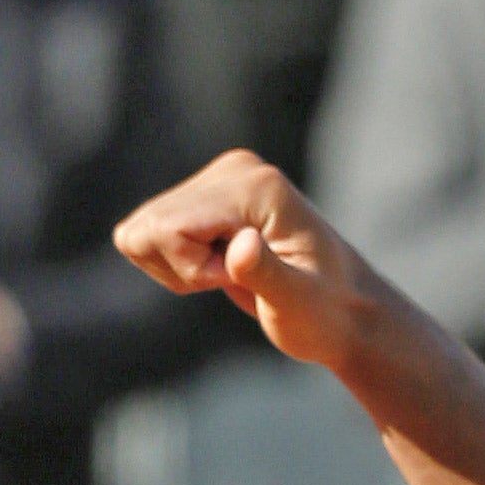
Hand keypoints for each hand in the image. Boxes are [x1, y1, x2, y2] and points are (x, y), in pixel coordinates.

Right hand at [112, 150, 377, 370]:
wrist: (344, 312)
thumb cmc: (326, 314)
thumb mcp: (298, 302)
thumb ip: (267, 272)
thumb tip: (243, 243)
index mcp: (258, 186)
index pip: (170, 225)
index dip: (194, 267)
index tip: (240, 277)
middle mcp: (234, 170)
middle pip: (149, 226)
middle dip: (184, 267)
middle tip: (238, 278)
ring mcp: (217, 179)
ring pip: (140, 230)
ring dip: (179, 266)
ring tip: (233, 274)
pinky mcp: (204, 197)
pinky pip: (144, 232)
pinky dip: (175, 263)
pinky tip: (221, 267)